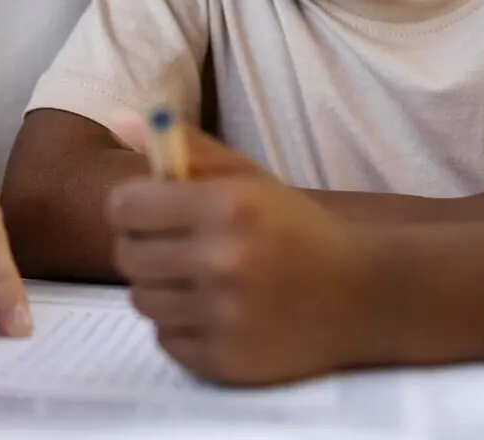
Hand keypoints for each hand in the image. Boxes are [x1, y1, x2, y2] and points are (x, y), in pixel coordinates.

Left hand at [106, 120, 368, 385]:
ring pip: (142, 301)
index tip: (154, 210)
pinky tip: (217, 311)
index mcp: (227, 206)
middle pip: (127, 256)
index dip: (135, 206)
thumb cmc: (297, 227)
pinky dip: (182, 327)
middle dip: (145, 247)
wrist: (364, 294)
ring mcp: (225, 317)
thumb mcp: (249, 177)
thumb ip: (186, 148)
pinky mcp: (227, 361)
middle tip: (178, 245)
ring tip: (200, 279)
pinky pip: (165, 340)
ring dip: (162, 288)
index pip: (125, 206)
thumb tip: (119, 121)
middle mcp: (223, 261)